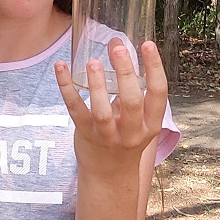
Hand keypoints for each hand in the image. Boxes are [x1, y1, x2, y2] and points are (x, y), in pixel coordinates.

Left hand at [54, 39, 167, 175]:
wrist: (108, 176)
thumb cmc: (125, 138)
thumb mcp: (137, 119)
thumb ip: (129, 87)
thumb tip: (118, 44)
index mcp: (151, 124)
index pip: (158, 93)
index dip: (155, 67)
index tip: (148, 44)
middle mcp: (132, 131)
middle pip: (131, 100)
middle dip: (126, 72)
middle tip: (118, 48)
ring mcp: (107, 135)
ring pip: (103, 110)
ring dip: (97, 84)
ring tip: (92, 62)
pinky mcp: (85, 134)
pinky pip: (75, 109)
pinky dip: (66, 87)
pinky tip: (60, 67)